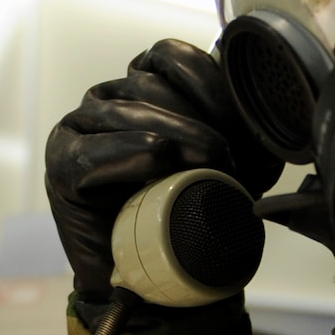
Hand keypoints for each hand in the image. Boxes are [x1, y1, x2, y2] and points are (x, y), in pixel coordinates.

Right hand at [45, 37, 283, 298]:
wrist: (145, 278)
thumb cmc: (181, 216)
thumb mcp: (228, 166)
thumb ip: (244, 134)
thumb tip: (273, 113)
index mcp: (140, 88)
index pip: (169, 56)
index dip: (208, 82)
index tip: (240, 120)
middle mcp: (106, 100)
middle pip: (149, 83)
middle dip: (198, 116)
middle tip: (230, 154)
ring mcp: (79, 128)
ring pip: (127, 112)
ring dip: (176, 134)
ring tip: (208, 164)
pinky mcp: (62, 163)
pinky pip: (95, 149)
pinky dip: (131, 152)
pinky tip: (159, 159)